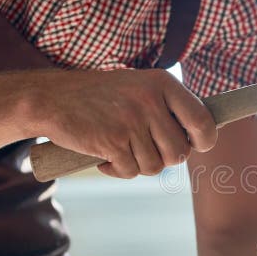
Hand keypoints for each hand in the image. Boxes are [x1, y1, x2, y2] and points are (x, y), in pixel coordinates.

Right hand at [33, 68, 216, 177]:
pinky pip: (130, 171)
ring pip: (155, 166)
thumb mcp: (140, 88)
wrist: (52, 98)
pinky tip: (106, 157)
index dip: (204, 140)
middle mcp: (150, 100)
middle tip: (143, 149)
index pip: (203, 120)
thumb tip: (203, 136)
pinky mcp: (112, 141)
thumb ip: (168, 108)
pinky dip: (118, 170)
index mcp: (163, 84)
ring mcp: (131, 121)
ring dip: (139, 165)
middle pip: (179, 152)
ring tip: (122, 150)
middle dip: (163, 158)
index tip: (195, 145)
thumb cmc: (101, 97)